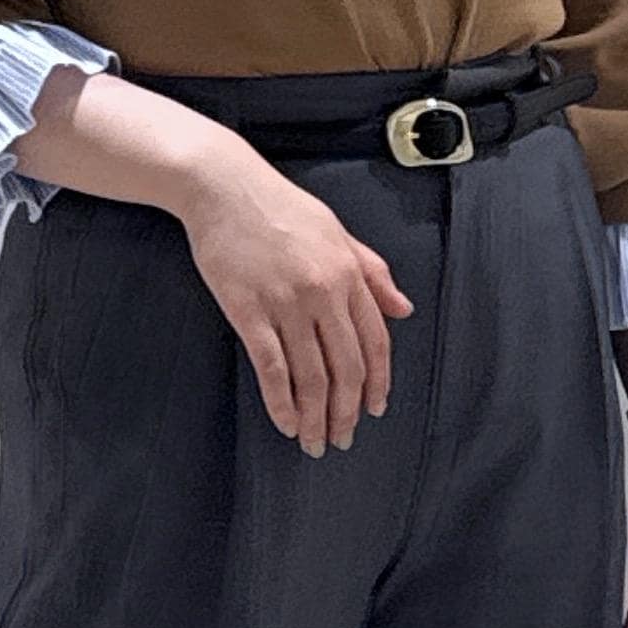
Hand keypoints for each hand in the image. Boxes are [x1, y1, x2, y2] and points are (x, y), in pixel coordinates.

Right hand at [177, 149, 414, 457]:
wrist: (223, 186)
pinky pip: (271, 367)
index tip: (373, 410)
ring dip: (316, 417)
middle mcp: (323, 291)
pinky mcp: (247, 310)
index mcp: (348, 272)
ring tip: (314, 441)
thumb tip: (403, 309)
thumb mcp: (336, 231)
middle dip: (347, 412)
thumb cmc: (278, 205)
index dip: (377, 383)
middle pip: (346, 367)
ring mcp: (285, 302)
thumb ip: (372, 272)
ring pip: (310, 375)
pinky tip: (286, 422)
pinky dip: (281, 402)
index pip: (375, 342)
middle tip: (341, 438)